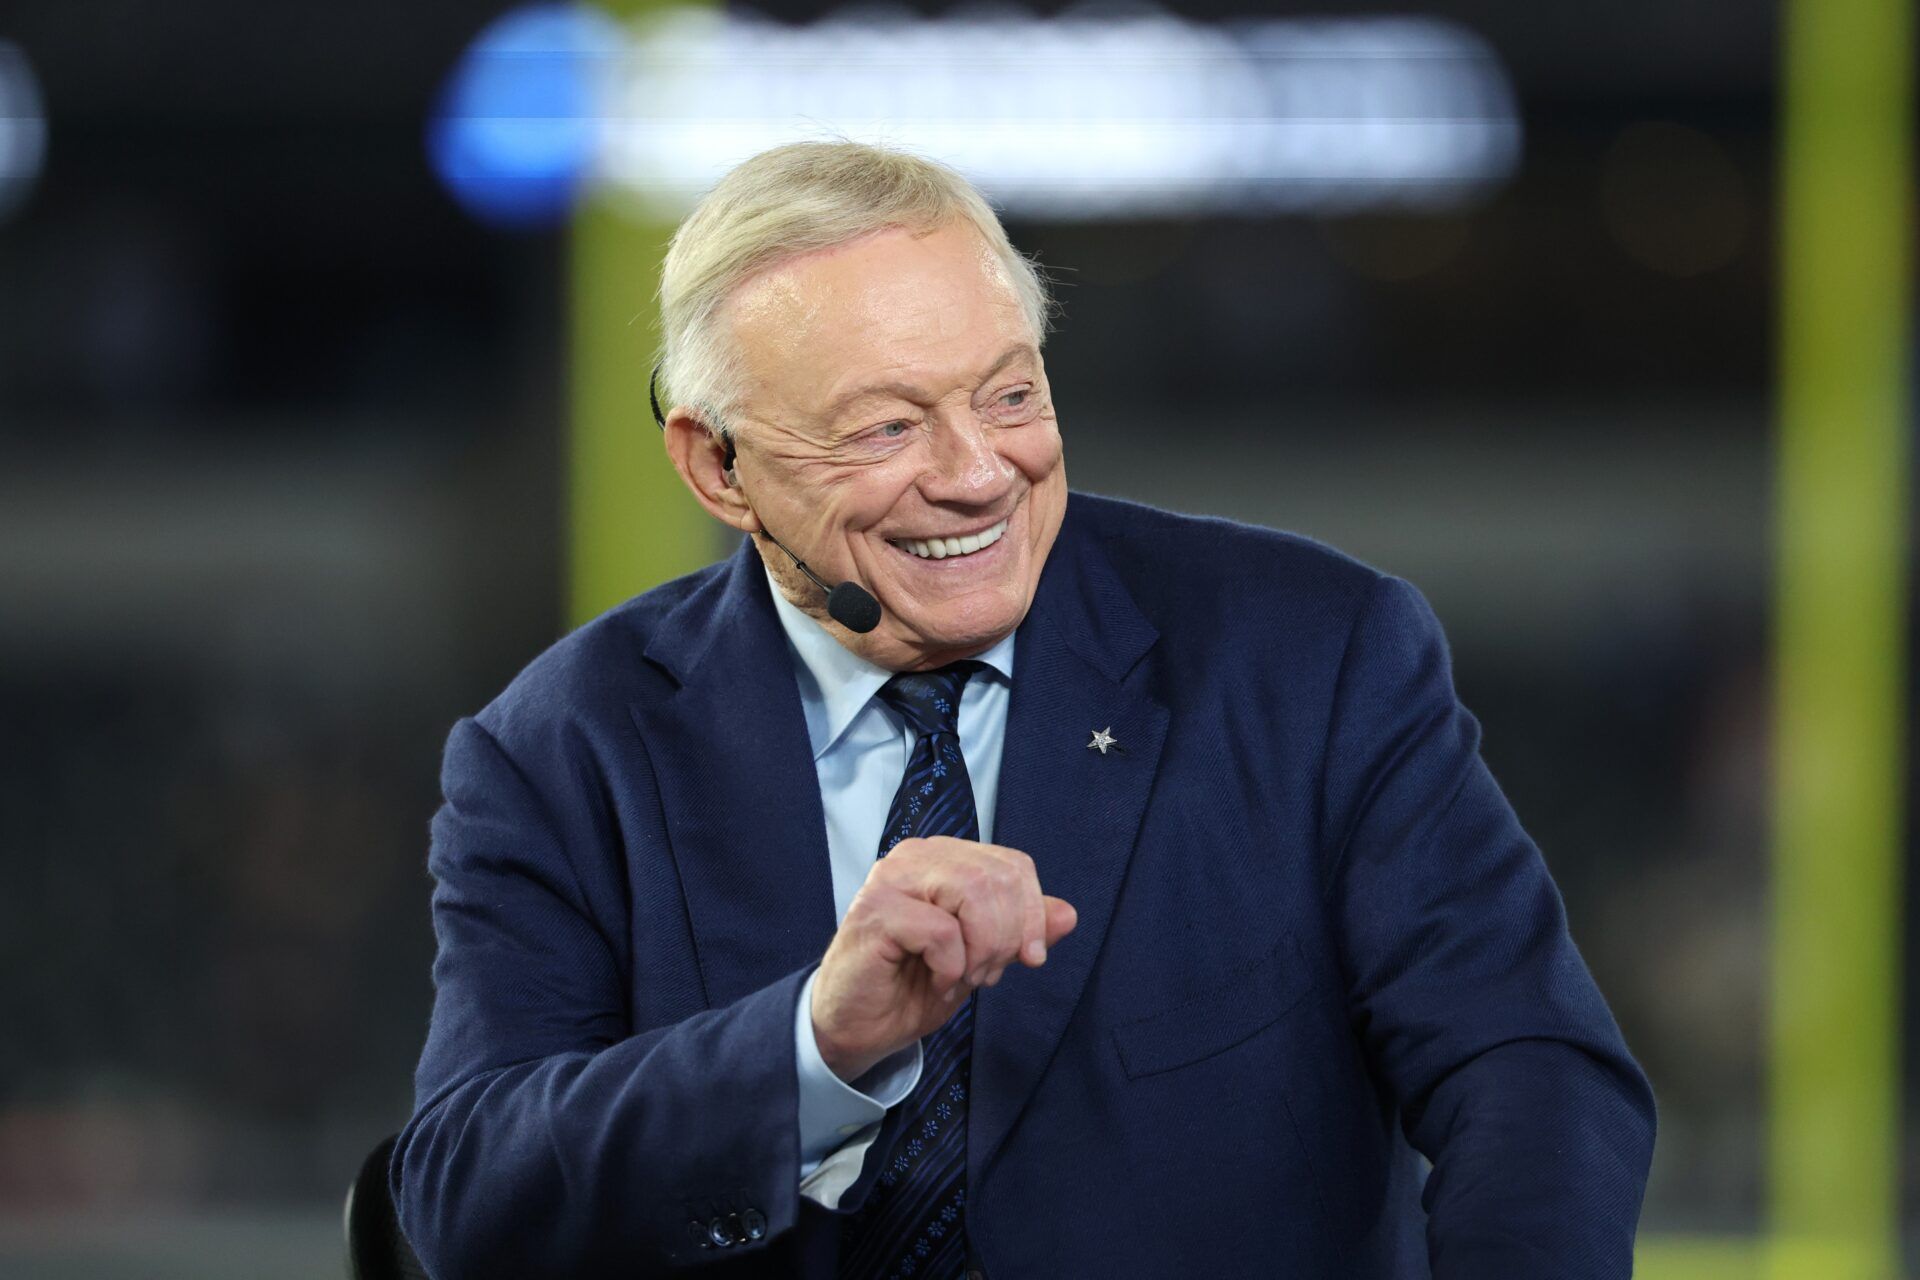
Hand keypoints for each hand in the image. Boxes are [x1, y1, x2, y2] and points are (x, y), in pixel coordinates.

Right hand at [809, 836, 1077, 1081]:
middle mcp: (915, 857)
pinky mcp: (875, 911)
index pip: (1012, 865)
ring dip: (982, 949)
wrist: (858, 1027)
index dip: (1032, 914)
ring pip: (973, 892)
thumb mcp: (983, 958)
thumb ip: (1022, 932)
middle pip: (998, 877)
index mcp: (942, 858)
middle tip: (987, 974)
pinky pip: (942, 931)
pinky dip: (952, 966)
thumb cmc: (913, 986)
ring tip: (965, 976)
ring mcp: (891, 879)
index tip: (1027, 958)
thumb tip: (1069, 914)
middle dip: (1007, 936)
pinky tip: (937, 980)